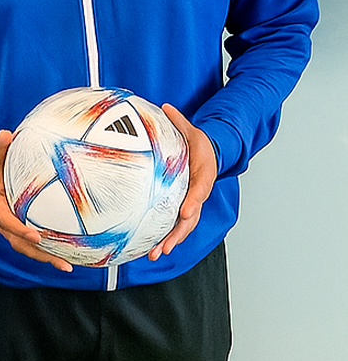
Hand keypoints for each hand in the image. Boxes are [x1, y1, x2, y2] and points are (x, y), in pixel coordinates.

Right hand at [0, 132, 73, 272]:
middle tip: (61, 262)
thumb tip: (5, 134)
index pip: (6, 221)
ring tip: (68, 266)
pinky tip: (68, 254)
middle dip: (39, 254)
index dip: (20, 230)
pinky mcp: (19, 227)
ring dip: (46, 258)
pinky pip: (33, 242)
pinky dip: (48, 250)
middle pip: (19, 243)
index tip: (36, 236)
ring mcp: (10, 226)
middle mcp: (2, 221)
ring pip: (26, 247)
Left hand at [148, 103, 217, 259]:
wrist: (210, 154)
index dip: (193, 202)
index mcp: (203, 175)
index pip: (199, 191)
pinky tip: (150, 249)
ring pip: (183, 227)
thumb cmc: (199, 143)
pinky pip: (175, 225)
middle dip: (179, 234)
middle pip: (191, 218)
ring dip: (170, 241)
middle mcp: (198, 194)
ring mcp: (191, 203)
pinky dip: (165, 237)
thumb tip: (165, 105)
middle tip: (165, 246)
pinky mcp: (182, 208)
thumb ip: (179, 121)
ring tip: (155, 255)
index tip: (186, 212)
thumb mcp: (192, 130)